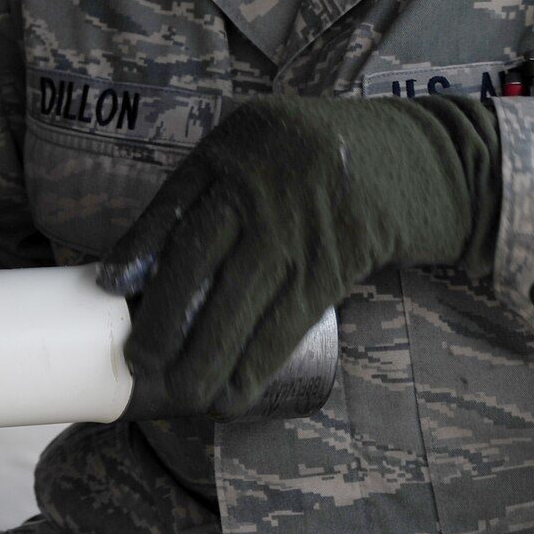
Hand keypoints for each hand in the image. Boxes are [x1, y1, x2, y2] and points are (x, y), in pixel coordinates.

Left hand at [96, 94, 498, 419]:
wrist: (424, 159)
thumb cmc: (328, 154)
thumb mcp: (268, 140)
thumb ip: (220, 181)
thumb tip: (156, 254)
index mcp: (235, 147)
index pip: (174, 202)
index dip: (138, 247)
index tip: (109, 286)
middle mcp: (259, 183)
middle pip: (196, 259)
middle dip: (163, 316)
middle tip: (140, 360)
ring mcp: (297, 224)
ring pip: (237, 300)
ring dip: (206, 355)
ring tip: (182, 393)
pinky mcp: (334, 261)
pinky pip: (287, 320)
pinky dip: (259, 361)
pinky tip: (236, 391)